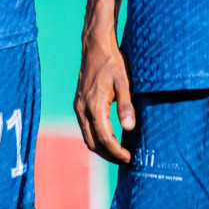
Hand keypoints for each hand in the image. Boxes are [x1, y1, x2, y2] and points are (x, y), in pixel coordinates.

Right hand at [74, 32, 134, 162]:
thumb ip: (126, 106)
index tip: (129, 158)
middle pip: (92, 141)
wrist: (95, 47)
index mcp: (93, 105)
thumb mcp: (124, 83)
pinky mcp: (79, 103)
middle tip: (125, 160)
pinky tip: (108, 138)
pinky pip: (84, 127)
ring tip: (118, 153)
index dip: (116, 151)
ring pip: (86, 136)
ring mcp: (78, 106)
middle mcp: (82, 108)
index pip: (104, 137)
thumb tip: (129, 128)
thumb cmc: (112, 63)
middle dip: (108, 155)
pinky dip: (95, 138)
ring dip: (101, 148)